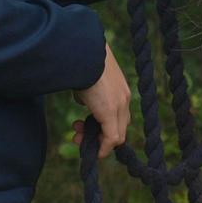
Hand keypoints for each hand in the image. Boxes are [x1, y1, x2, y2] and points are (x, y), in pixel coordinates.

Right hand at [72, 42, 130, 158]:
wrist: (85, 53)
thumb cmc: (83, 61)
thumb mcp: (88, 78)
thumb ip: (90, 92)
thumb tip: (84, 100)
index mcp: (120, 88)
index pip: (120, 115)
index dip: (105, 126)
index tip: (86, 126)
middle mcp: (124, 97)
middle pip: (120, 126)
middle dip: (100, 136)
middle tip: (80, 135)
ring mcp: (119, 105)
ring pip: (117, 134)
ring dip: (98, 142)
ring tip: (78, 137)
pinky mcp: (111, 111)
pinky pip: (112, 137)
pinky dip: (103, 147)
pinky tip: (91, 149)